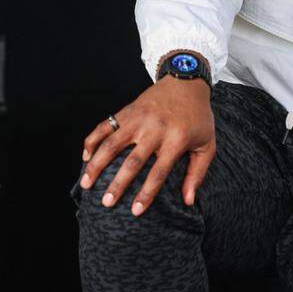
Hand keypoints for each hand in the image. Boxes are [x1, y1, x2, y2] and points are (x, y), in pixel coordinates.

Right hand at [79, 75, 214, 215]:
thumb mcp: (207, 144)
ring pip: (112, 143)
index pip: (159, 172)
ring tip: (87, 183)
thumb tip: (188, 201)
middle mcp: (155, 128)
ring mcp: (138, 118)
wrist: (186, 80)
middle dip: (117, 184)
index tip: (134, 211)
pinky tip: (85, 156)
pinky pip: (106, 125)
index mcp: (176, 139)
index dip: (146, 193)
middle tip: (106, 202)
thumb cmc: (199, 117)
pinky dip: (93, 140)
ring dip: (97, 164)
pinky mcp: (127, 110)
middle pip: (132, 160)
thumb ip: (198, 173)